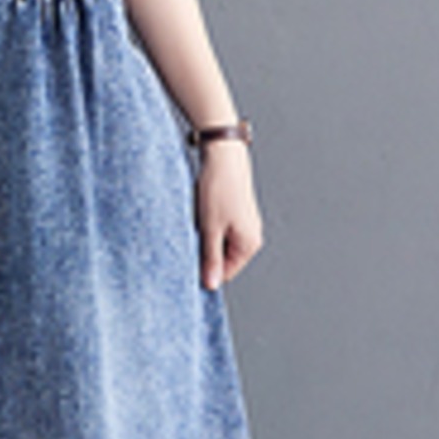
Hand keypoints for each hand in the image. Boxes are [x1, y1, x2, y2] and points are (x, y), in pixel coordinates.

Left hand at [194, 142, 264, 289]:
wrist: (223, 155)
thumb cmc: (220, 187)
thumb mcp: (210, 229)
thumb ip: (210, 258)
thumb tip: (211, 283)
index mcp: (249, 244)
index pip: (225, 273)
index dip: (205, 272)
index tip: (187, 266)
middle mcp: (251, 235)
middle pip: (223, 259)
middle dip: (204, 254)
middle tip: (189, 240)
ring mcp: (244, 224)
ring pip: (219, 243)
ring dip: (204, 239)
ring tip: (196, 223)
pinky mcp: (236, 213)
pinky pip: (219, 229)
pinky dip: (207, 226)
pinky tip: (200, 214)